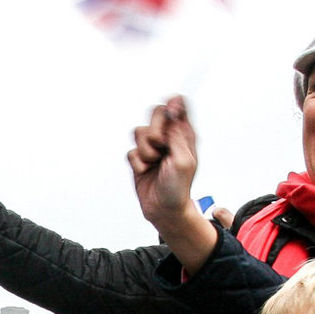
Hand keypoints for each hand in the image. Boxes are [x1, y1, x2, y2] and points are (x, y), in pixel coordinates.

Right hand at [128, 97, 214, 272]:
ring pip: (139, 132)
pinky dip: (137, 163)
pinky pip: (131, 151)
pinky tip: (146, 171)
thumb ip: (177, 134)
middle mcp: (168, 137)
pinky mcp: (140, 158)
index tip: (170, 116)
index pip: (179, 105)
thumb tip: (173, 113)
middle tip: (160, 145)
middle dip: (154, 129)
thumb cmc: (178, 189)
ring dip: (145, 150)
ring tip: (154, 163)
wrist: (164, 209)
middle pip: (156, 112)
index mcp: (184, 134)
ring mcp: (153, 147)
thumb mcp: (184, 160)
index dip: (173, 104)